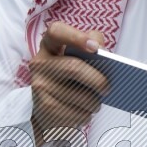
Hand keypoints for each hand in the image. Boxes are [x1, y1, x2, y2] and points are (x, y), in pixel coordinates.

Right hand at [28, 22, 108, 146]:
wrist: (46, 112)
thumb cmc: (69, 80)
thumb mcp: (76, 58)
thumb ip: (92, 45)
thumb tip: (103, 50)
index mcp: (49, 45)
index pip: (56, 31)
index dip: (76, 37)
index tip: (95, 48)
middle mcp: (40, 63)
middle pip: (74, 68)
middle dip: (97, 80)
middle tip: (107, 88)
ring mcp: (40, 86)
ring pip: (79, 95)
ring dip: (94, 102)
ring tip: (95, 103)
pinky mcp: (44, 109)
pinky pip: (76, 113)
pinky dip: (87, 115)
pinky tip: (82, 113)